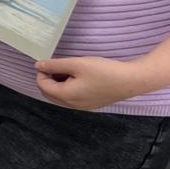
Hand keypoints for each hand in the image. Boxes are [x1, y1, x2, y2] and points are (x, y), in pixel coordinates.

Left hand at [35, 56, 149, 109]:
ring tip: (68, 69)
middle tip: (57, 65)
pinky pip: (71, 98)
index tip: (49, 61)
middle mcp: (72, 105)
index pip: (43, 86)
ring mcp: (82, 107)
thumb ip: (55, 65)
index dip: (42, 72)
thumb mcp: (77, 64)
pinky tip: (77, 77)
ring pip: (60, 96)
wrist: (131, 81)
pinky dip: (68, 88)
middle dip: (48, 79)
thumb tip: (38, 65)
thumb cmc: (103, 71)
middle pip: (49, 93)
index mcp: (66, 96)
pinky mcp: (91, 105)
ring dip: (58, 83)